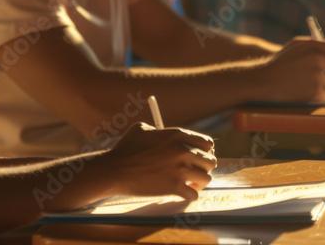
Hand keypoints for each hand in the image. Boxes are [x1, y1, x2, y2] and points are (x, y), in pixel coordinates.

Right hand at [100, 123, 215, 200]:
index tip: (200, 156)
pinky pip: (194, 194)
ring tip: (190, 183)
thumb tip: (165, 134)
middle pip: (210, 161)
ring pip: (206, 178)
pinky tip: (182, 192)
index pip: (207, 143)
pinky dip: (190, 195)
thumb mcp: (142, 129)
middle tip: (194, 171)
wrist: (114, 170)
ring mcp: (180, 170)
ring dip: (199, 182)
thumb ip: (158, 130)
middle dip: (203, 167)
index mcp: (178, 135)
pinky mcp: (174, 187)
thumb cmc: (125, 148)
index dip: (205, 151)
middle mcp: (183, 151)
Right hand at [265, 36, 324, 103]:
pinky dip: (319, 97)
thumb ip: (318, 46)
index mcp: (315, 46)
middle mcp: (318, 59)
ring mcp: (318, 75)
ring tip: (309, 86)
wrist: (263, 80)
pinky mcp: (315, 91)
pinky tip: (305, 93)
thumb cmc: (279, 63)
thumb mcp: (296, 45)